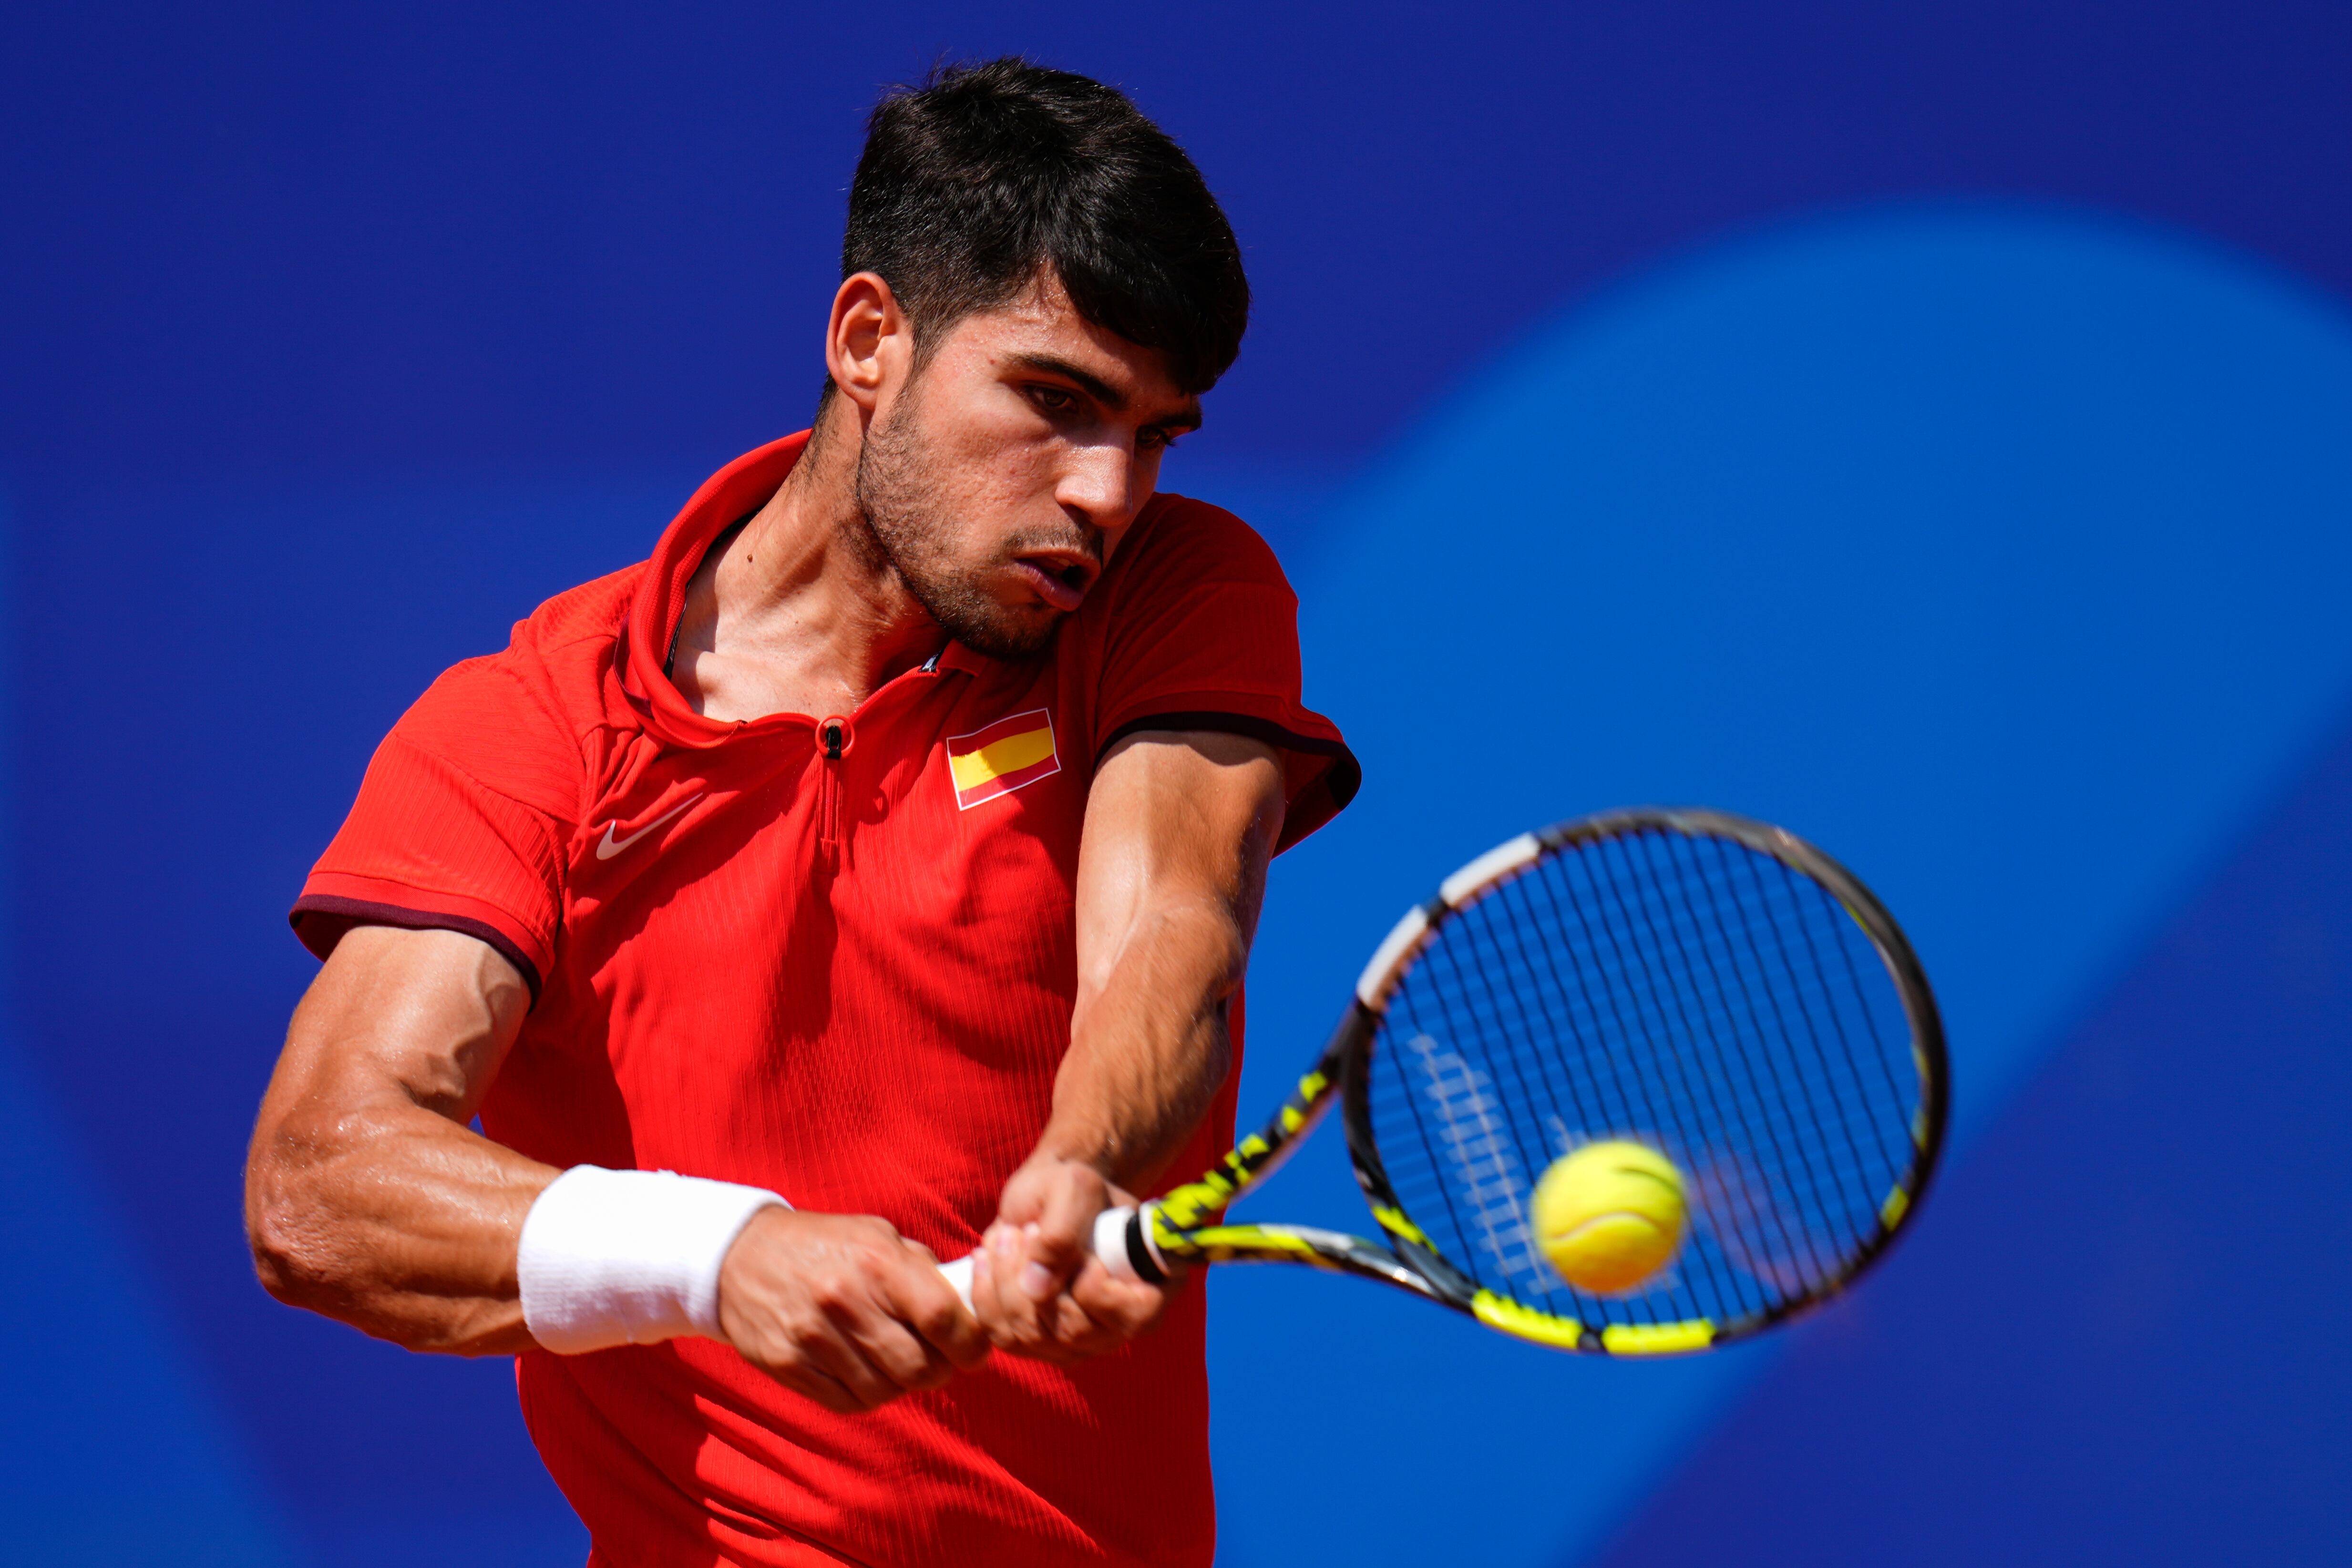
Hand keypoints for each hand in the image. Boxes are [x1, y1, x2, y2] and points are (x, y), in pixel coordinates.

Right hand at [716, 1207, 988, 1411]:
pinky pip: (849, 1402)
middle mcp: (845, 1299)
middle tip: (938, 1361)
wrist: (742, 1256)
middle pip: (918, 1366)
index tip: (976, 1350)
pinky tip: (866, 1372)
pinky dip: (868, 1395)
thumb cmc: (826, 1245)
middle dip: (939, 1371)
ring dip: (903, 1385)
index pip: (942, 1317)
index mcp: (877, 1261)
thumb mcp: (877, 1236)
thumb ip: (924, 1270)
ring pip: (886, 1390)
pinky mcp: (789, 1365)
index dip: (970, 1343)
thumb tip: (970, 1304)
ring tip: (899, 1363)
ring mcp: (813, 1336)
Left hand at [969, 1152, 1180, 1362]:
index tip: (1078, 1251)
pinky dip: (986, 1295)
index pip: (1132, 1317)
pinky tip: (987, 1258)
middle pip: (1072, 1331)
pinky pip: (1004, 1337)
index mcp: (1151, 1289)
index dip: (1097, 1290)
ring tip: (1005, 1236)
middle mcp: (1118, 1328)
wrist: (1049, 1196)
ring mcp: (1078, 1343)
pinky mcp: (1038, 1343)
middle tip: (1025, 1229)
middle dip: (1035, 1277)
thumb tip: (1036, 1290)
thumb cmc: (1075, 1188)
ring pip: (1031, 1336)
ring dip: (1005, 1281)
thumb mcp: (1074, 1188)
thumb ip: (1062, 1233)